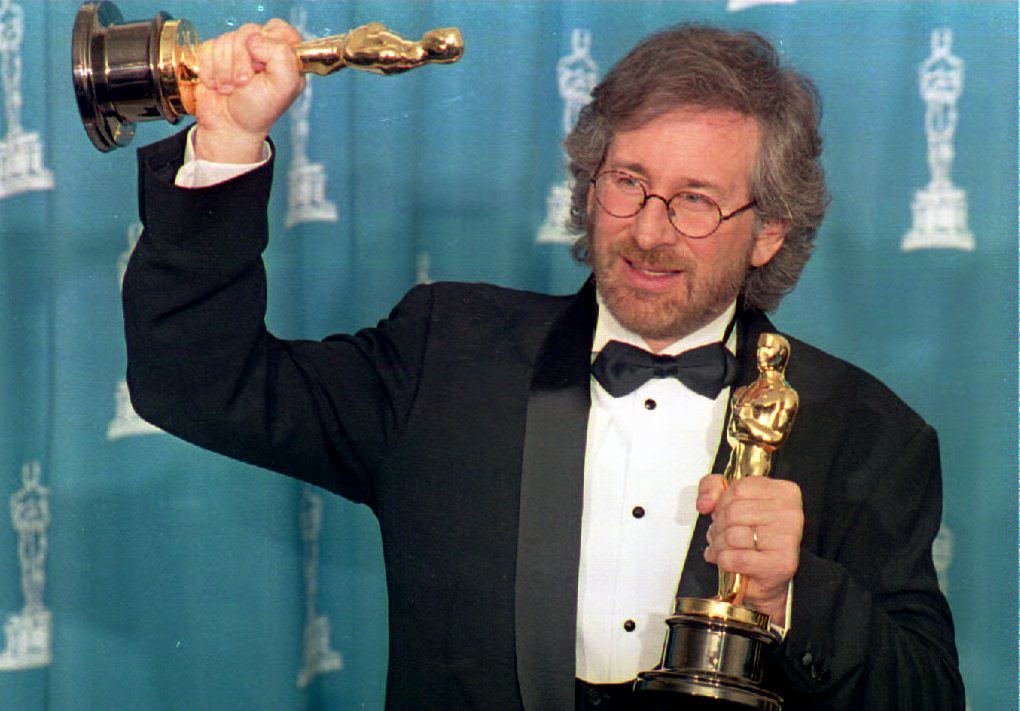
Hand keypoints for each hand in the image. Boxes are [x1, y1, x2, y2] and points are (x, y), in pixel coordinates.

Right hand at [193, 19, 305, 161]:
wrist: (229, 128)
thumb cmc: (259, 111)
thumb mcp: (283, 87)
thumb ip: (281, 56)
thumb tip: (256, 39)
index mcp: (284, 56)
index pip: (278, 29)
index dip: (268, 43)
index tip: (263, 65)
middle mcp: (262, 50)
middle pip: (247, 32)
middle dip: (241, 61)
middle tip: (244, 84)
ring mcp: (238, 51)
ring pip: (225, 39)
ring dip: (224, 69)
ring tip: (230, 89)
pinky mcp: (215, 55)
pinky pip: (208, 47)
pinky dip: (209, 69)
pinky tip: (217, 84)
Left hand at [697, 474, 802, 623]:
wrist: (769, 578)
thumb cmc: (754, 536)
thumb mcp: (731, 501)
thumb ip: (712, 488)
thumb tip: (704, 503)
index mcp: (784, 492)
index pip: (739, 488)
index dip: (721, 503)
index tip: (720, 514)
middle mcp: (790, 513)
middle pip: (733, 513)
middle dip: (717, 526)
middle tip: (716, 535)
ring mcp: (788, 539)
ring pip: (732, 536)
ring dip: (718, 545)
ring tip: (719, 549)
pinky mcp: (780, 564)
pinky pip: (736, 559)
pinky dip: (723, 561)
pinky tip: (725, 561)